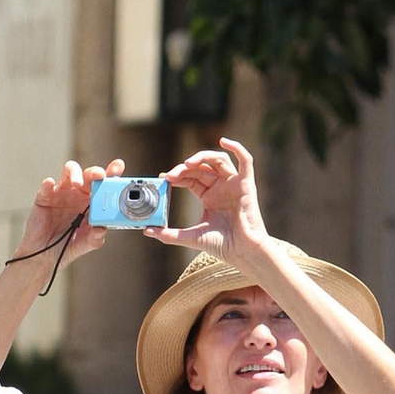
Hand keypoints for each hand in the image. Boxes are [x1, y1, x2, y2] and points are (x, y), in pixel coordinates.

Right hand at [14, 158, 124, 267]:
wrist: (45, 255)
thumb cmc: (68, 245)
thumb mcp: (85, 244)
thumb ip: (94, 238)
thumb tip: (101, 230)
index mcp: (94, 201)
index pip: (105, 183)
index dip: (112, 173)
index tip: (118, 167)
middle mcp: (79, 193)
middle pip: (89, 174)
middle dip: (96, 171)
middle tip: (100, 175)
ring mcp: (62, 193)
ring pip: (69, 172)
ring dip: (75, 173)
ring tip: (77, 184)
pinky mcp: (45, 197)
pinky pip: (47, 187)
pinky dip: (48, 184)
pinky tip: (50, 184)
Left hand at [146, 138, 268, 262]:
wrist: (242, 252)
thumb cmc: (222, 244)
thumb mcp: (191, 237)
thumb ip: (169, 235)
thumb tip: (148, 231)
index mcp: (209, 196)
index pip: (191, 177)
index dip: (177, 174)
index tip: (164, 178)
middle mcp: (221, 187)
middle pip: (201, 167)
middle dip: (184, 167)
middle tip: (171, 175)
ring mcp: (234, 184)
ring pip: (218, 160)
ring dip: (202, 157)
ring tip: (187, 163)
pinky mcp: (246, 184)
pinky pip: (245, 160)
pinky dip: (237, 148)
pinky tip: (224, 141)